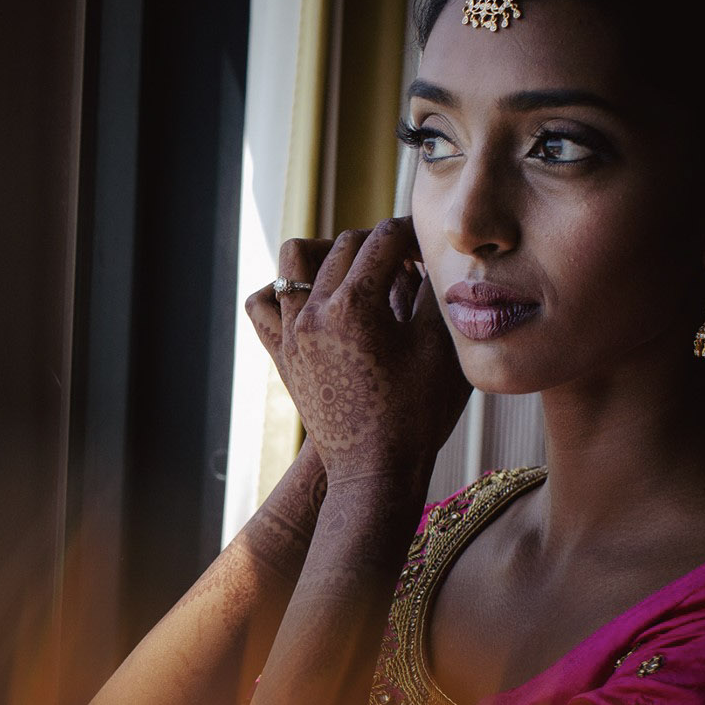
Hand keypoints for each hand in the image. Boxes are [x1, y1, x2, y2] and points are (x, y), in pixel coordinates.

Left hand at [243, 218, 470, 486]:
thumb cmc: (416, 415)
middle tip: (409, 259)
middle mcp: (312, 313)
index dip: (413, 232)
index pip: (384, 239)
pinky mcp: (280, 355)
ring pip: (294, 261)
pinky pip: (263, 303)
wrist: (375, 473)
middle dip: (380, 243)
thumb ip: (435, 290)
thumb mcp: (441, 347)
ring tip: (359, 270)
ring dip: (328, 253)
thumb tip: (431, 255)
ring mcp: (289, 333)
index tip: (430, 243)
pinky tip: (314, 298)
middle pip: (345, 245)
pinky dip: (282, 289)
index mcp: (354, 306)